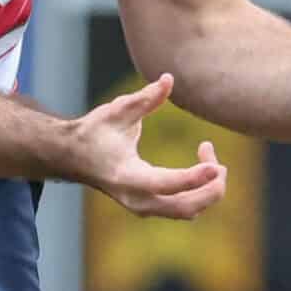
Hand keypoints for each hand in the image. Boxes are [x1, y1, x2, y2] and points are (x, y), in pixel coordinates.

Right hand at [69, 72, 227, 219]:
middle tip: (217, 158)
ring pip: (189, 211)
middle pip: (186, 208)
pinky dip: (200, 191)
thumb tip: (168, 79)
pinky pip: (185, 208)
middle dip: (211, 187)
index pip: (166, 183)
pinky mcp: (151, 208)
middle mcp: (136, 199)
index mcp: (127, 177)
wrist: (73, 158)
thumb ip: (144, 98)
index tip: (215, 165)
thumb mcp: (117, 111)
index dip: (194, 177)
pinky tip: (202, 167)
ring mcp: (143, 208)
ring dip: (208, 189)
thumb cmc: (95, 131)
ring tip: (210, 158)